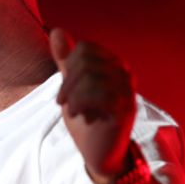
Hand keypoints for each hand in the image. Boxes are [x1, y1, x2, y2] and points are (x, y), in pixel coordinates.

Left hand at [49, 28, 136, 179]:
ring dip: (74, 98)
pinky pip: (100, 94)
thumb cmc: (87, 117)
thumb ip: (65, 60)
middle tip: (64, 104)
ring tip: (75, 112)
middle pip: (86, 62)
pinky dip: (83, 106)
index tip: (63, 92)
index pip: (85, 48)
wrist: (99, 152)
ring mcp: (127, 89)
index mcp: (111, 63)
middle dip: (68, 84)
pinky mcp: (127, 108)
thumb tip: (56, 31)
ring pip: (91, 77)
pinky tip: (85, 117)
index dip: (68, 67)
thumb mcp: (71, 86)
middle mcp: (124, 72)